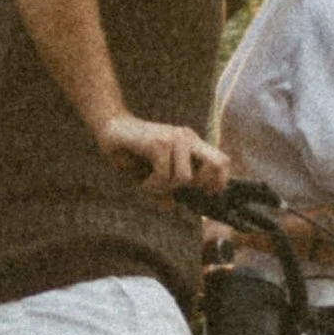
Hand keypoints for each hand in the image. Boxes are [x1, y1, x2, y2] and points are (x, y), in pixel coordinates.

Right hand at [98, 113, 229, 193]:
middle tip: (177, 187)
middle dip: (199, 185)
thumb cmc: (133, 152)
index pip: (222, 162)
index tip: (200, 194)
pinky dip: (152, 185)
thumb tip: (170, 207)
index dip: (218, 183)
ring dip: (166, 189)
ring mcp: (175, 138)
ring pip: (185, 178)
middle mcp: (187, 138)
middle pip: (217, 164)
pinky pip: (165, 175)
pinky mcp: (160, 142)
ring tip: (151, 184)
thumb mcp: (152, 175)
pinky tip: (143, 181)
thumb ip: (164, 190)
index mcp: (192, 143)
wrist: (111, 127)